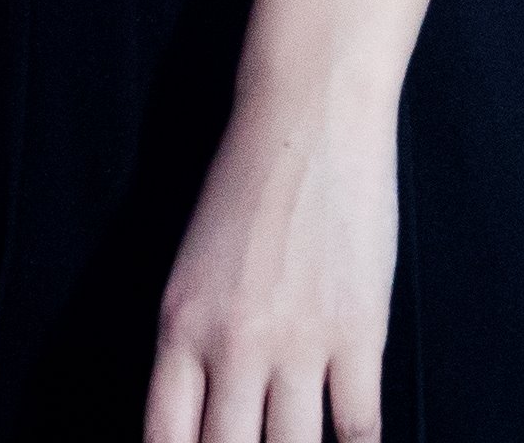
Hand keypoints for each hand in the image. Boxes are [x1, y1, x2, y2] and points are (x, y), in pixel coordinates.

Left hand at [144, 67, 401, 442]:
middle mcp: (231, 343)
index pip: (165, 442)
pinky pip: (358, 430)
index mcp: (179, 326)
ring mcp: (297, 342)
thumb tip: (204, 422)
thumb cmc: (249, 185)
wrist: (308, 113)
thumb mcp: (195, 268)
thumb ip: (194, 347)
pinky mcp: (357, 333)